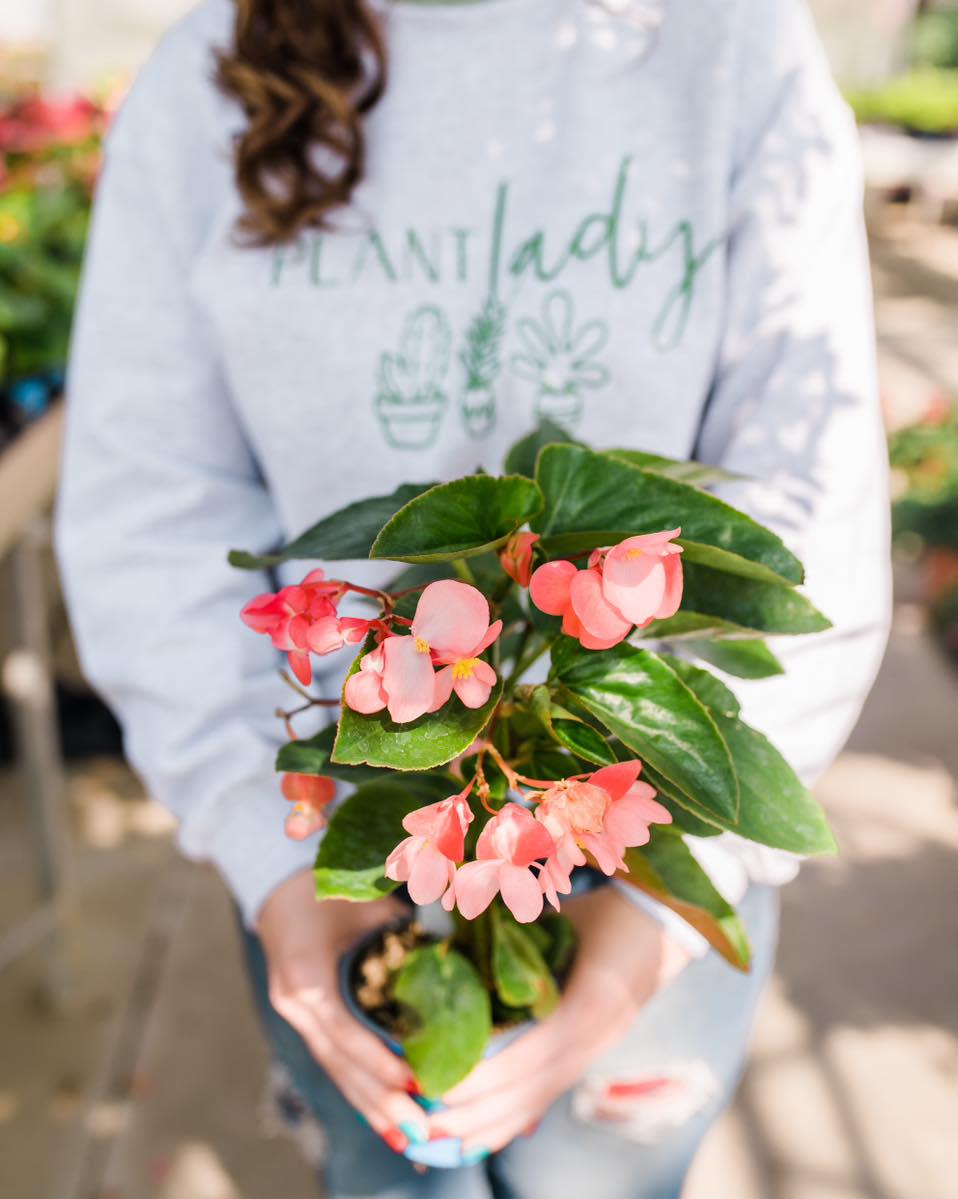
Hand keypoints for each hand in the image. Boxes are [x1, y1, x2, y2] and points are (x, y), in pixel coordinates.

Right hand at [257, 869, 427, 1151]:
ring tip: (406, 1138)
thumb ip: (401, 925)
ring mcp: (294, 1014)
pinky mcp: (303, 1020)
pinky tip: (383, 1114)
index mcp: (305, 972)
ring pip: (334, 1069)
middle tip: (420, 1130)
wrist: (281, 887)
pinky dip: (359, 1087)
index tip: (413, 1081)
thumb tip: (451, 949)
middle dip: (378, 1100)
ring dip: (370, 1105)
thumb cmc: (328, 887)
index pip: (341, 1028)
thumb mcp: (364, 900)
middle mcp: (293, 1001)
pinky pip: (333, 1060)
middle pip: (337, 1062)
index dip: (375, 1058)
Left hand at [426, 886, 690, 1155]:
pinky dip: (516, 1116)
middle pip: (533, 1092)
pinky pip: (551, 1093)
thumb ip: (517, 937)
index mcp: (591, 1003)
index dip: (487, 1078)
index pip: (533, 1056)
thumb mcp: (566, 918)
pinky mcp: (593, 1052)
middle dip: (479, 1114)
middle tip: (427, 1123)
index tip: (442, 1086)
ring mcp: (597, 1049)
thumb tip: (457, 946)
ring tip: (445, 1137)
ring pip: (541, 1100)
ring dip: (493, 1124)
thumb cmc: (612, 912)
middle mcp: (596, 1037)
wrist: (667, 925)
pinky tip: (484, 1132)